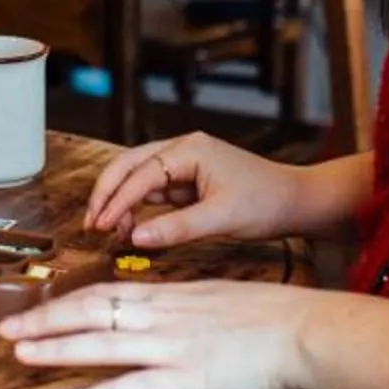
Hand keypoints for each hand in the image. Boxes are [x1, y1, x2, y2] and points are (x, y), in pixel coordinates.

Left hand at [1, 278, 309, 388]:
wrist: (302, 331)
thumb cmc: (263, 317)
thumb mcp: (209, 299)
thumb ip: (173, 308)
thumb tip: (142, 315)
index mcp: (166, 297)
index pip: (100, 295)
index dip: (59, 304)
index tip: (27, 312)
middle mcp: (162, 318)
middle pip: (90, 314)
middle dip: (43, 323)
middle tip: (5, 331)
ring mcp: (173, 348)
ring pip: (104, 345)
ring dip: (60, 350)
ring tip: (23, 355)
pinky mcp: (190, 379)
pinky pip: (139, 385)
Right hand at [83, 133, 302, 247]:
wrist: (296, 202)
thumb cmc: (266, 203)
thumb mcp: (219, 220)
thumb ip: (175, 229)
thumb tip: (134, 238)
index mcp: (190, 150)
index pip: (141, 174)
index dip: (117, 201)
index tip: (100, 225)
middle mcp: (182, 150)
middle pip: (129, 165)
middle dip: (107, 194)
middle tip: (92, 224)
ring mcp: (184, 164)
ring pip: (138, 178)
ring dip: (121, 202)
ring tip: (110, 230)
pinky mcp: (189, 180)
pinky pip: (154, 191)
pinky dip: (138, 207)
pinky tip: (131, 227)